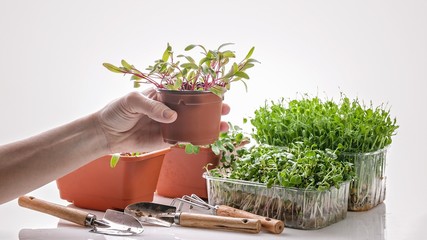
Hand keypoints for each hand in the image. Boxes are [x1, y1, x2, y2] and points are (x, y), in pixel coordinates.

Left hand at [96, 88, 229, 152]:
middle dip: (211, 108)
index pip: (185, 90)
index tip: (217, 92)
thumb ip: (152, 107)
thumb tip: (173, 117)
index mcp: (162, 94)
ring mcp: (169, 124)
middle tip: (226, 110)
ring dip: (208, 124)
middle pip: (194, 107)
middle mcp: (168, 108)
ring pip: (193, 124)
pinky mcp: (166, 140)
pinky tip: (208, 138)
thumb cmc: (116, 111)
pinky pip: (184, 139)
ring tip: (224, 126)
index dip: (202, 91)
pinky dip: (197, 139)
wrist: (106, 134)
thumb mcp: (132, 101)